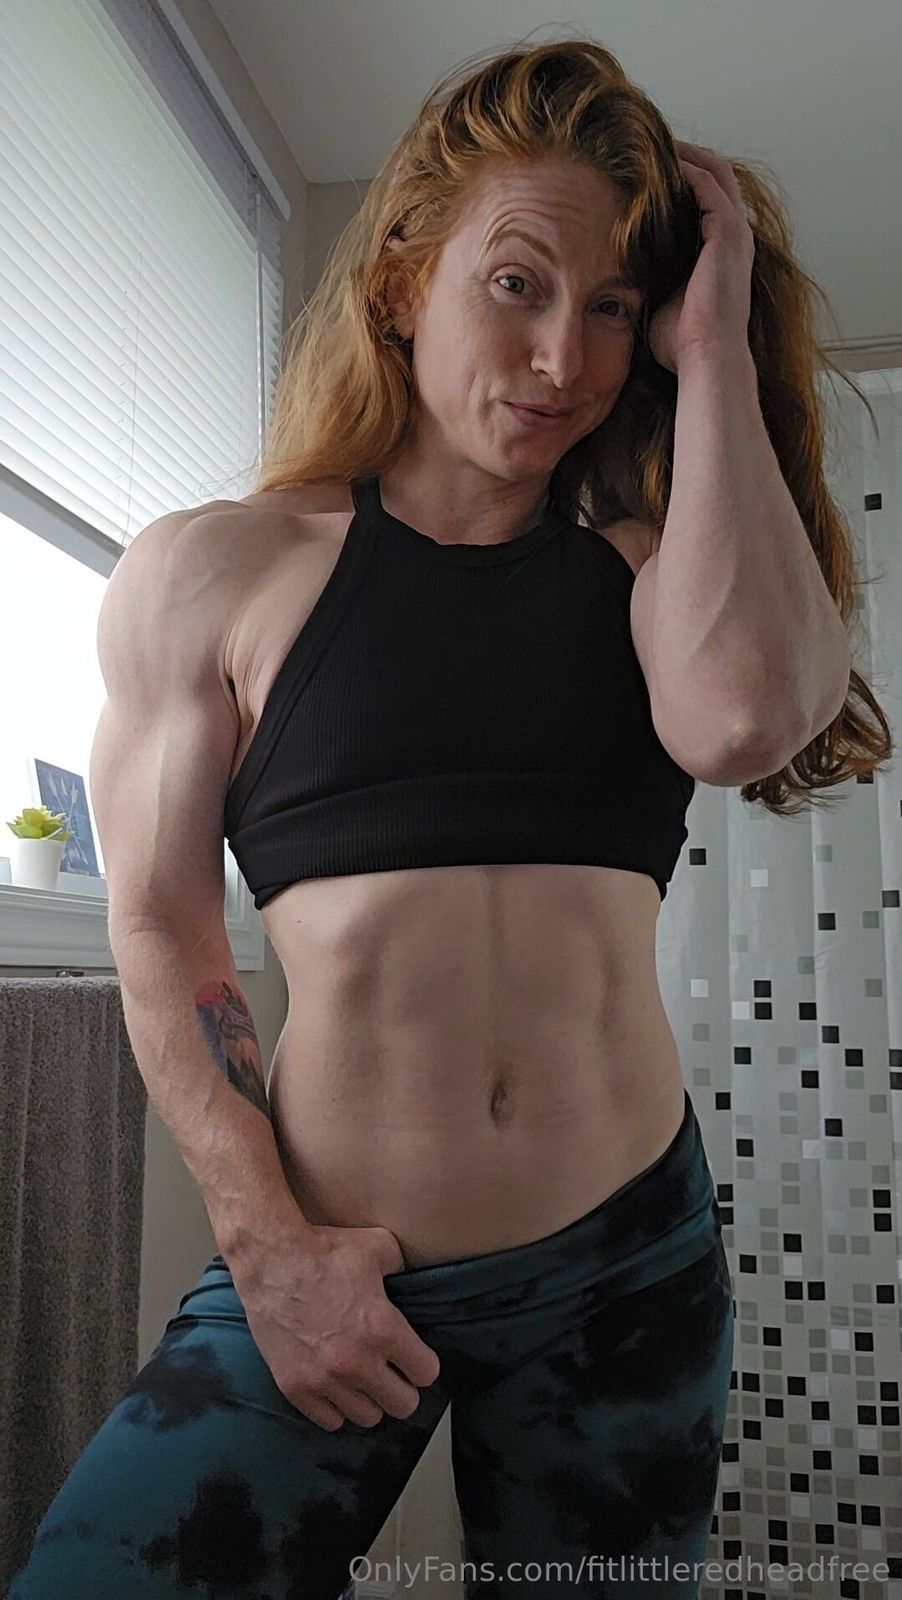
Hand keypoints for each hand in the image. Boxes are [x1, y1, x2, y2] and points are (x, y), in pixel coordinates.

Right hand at [234, 1218, 441, 1431]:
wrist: (270, 1259)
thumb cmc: (324, 1251)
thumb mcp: (378, 1247)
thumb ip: (403, 1267)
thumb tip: (413, 1276)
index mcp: (383, 1329)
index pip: (427, 1373)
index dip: (423, 1363)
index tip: (414, 1357)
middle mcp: (358, 1362)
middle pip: (404, 1405)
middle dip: (403, 1387)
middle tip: (392, 1372)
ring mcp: (324, 1379)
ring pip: (369, 1417)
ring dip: (370, 1398)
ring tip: (362, 1379)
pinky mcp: (295, 1388)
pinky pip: (330, 1421)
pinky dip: (336, 1407)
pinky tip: (336, 1385)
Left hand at [648, 140, 755, 373]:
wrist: (706, 358)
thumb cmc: (683, 343)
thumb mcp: (662, 300)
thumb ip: (652, 278)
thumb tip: (619, 276)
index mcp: (723, 252)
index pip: (709, 199)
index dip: (683, 179)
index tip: (648, 169)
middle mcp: (734, 236)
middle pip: (716, 175)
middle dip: (685, 155)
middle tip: (648, 142)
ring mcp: (734, 231)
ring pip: (714, 170)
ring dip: (684, 153)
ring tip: (650, 140)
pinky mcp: (727, 231)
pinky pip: (707, 182)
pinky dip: (684, 166)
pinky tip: (656, 160)